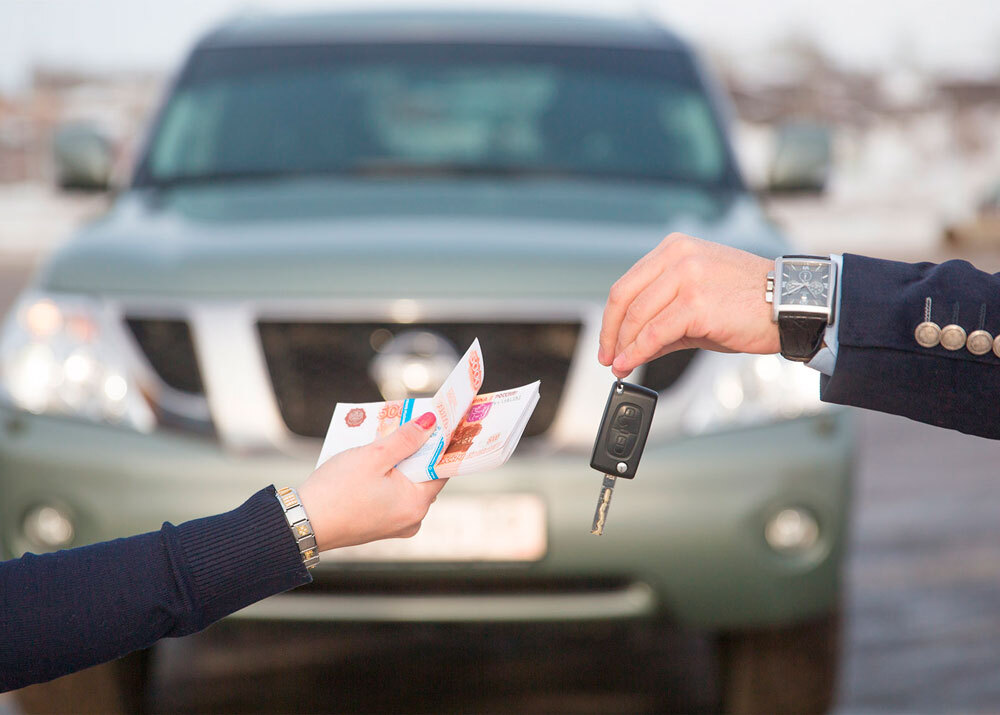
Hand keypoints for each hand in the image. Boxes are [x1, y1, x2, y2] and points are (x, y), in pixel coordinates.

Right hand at [297, 412, 445, 550]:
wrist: (302, 523)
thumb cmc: (337, 491)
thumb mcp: (374, 456)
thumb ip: (406, 439)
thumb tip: (432, 422)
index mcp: (416, 504)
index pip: (440, 468)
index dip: (438, 444)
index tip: (435, 424)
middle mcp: (412, 519)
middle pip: (422, 475)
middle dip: (413, 450)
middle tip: (403, 425)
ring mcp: (395, 525)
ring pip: (404, 485)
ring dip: (396, 463)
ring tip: (382, 440)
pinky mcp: (378, 526)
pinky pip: (390, 496)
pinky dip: (384, 478)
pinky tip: (369, 463)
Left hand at [598, 233, 777, 377]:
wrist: (791, 305)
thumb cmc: (750, 303)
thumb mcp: (697, 302)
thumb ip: (662, 319)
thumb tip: (631, 346)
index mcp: (675, 249)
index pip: (627, 284)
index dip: (611, 317)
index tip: (608, 340)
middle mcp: (678, 257)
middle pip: (625, 299)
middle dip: (611, 333)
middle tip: (608, 357)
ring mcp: (687, 277)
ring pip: (637, 317)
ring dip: (623, 347)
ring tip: (620, 366)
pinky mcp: (696, 304)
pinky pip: (654, 333)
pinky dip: (637, 352)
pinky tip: (630, 364)